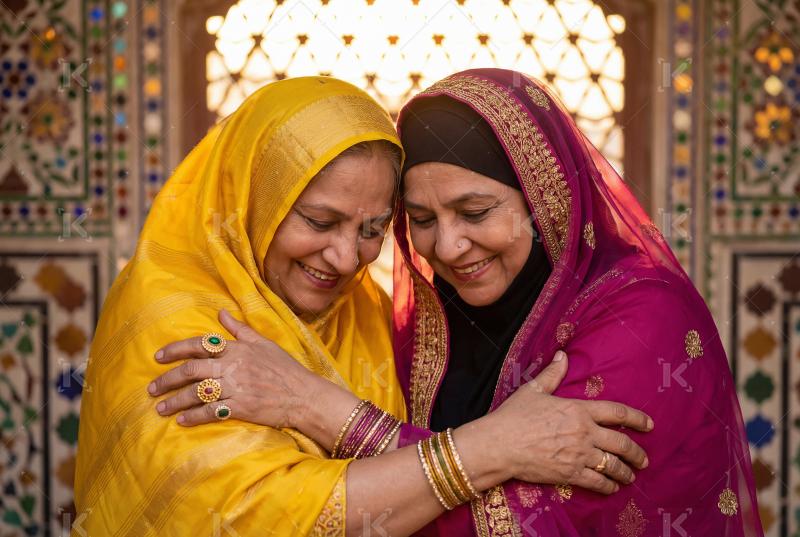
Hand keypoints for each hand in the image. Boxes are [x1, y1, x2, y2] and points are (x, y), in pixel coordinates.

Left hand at [147, 309, 317, 427]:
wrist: (304, 395)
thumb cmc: (285, 368)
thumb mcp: (264, 343)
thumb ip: (240, 329)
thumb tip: (220, 313)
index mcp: (237, 349)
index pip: (199, 345)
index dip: (176, 350)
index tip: (158, 357)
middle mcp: (233, 367)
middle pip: (191, 370)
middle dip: (168, 379)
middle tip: (152, 388)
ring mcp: (236, 388)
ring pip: (197, 393)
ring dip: (175, 401)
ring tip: (160, 408)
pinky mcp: (241, 408)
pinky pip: (211, 412)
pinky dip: (194, 417)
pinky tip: (182, 421)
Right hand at [488, 351, 651, 494]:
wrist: (499, 444)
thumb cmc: (514, 416)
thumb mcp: (534, 390)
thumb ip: (553, 373)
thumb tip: (562, 354)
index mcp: (578, 409)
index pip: (617, 413)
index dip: (637, 419)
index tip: (649, 425)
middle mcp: (584, 432)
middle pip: (622, 443)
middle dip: (637, 453)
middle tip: (644, 459)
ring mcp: (579, 455)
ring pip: (613, 465)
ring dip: (626, 472)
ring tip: (631, 476)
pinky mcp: (570, 474)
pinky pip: (598, 482)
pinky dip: (609, 486)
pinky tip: (612, 487)